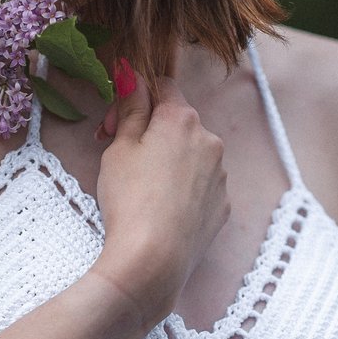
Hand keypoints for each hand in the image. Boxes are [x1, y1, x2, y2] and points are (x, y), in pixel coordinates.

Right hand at [91, 64, 229, 326]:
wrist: (153, 260)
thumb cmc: (130, 201)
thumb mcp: (119, 149)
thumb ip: (130, 110)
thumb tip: (134, 78)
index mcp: (181, 119)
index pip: (163, 87)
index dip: (135, 101)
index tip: (114, 125)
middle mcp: (209, 140)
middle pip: (179, 123)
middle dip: (152, 133)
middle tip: (122, 158)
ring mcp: (220, 175)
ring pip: (192, 156)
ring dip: (171, 162)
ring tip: (143, 191)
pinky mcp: (223, 206)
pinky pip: (202, 187)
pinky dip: (184, 190)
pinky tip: (162, 210)